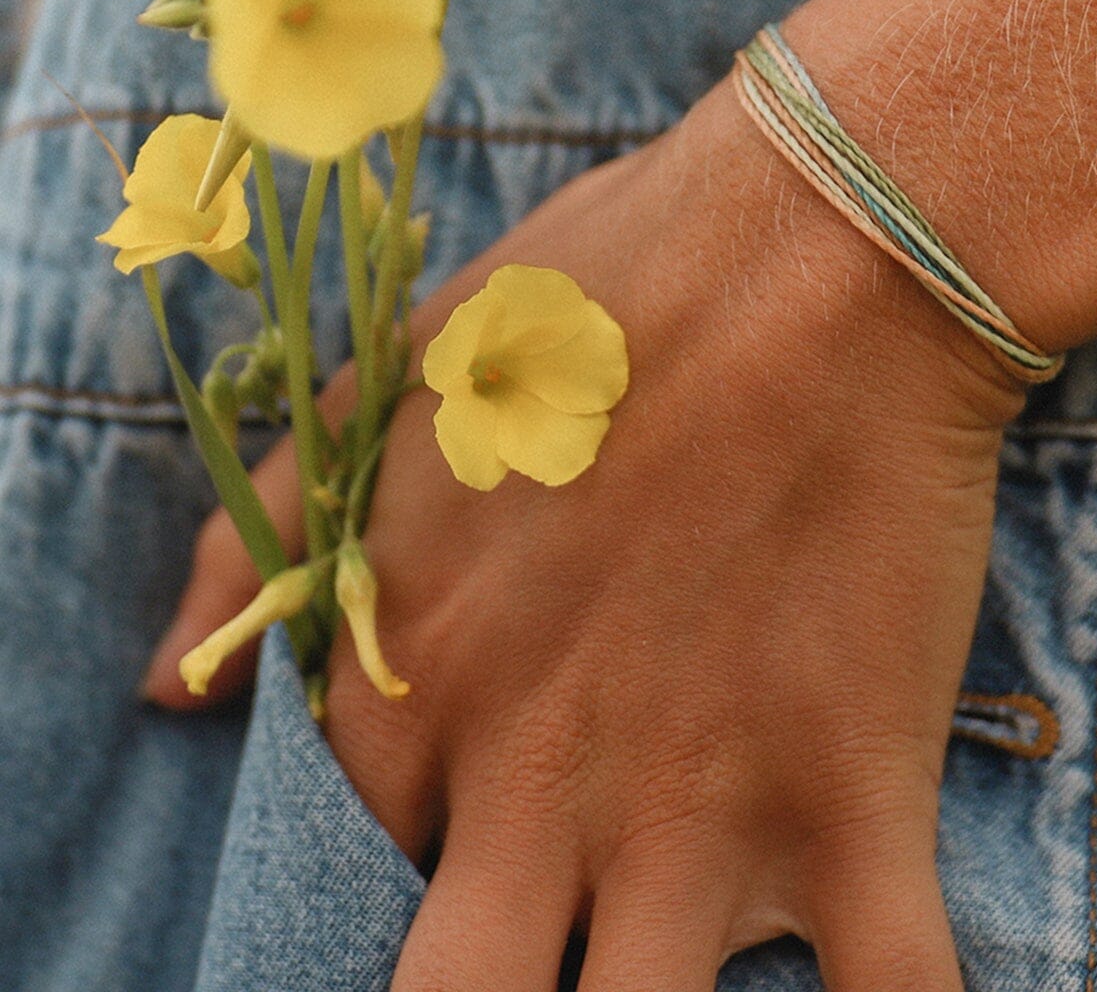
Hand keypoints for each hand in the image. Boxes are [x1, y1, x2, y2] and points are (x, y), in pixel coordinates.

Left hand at [143, 76, 1025, 990]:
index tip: (446, 853)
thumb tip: (167, 689)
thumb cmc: (608, 292)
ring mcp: (697, 811)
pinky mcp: (856, 797)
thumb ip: (267, 531)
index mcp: (420, 684)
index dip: (380, 881)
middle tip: (524, 935)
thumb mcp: (400, 377)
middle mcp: (535, 785)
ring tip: (648, 961)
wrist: (822, 248)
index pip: (333, 872)